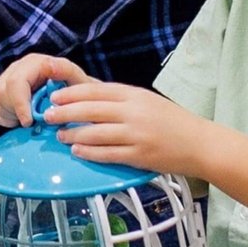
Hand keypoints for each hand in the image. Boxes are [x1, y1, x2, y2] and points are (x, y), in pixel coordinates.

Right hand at [0, 53, 94, 127]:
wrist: (75, 100)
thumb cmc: (79, 92)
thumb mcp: (79, 81)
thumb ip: (66, 71)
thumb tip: (49, 65)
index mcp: (34, 63)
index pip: (16, 82)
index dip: (20, 104)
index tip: (29, 122)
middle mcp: (17, 68)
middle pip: (2, 92)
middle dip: (16, 111)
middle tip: (32, 123)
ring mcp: (7, 80)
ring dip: (14, 115)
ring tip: (33, 117)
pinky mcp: (1, 94)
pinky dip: (9, 119)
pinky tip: (25, 116)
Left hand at [46, 80, 207, 176]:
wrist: (199, 143)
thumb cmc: (171, 120)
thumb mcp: (145, 100)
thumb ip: (120, 98)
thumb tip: (89, 94)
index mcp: (134, 95)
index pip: (95, 91)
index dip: (71, 93)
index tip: (54, 96)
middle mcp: (133, 112)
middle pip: (91, 110)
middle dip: (65, 113)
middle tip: (48, 116)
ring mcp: (136, 135)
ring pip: (96, 133)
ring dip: (73, 134)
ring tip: (59, 136)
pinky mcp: (139, 156)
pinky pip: (108, 154)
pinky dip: (90, 152)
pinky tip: (77, 151)